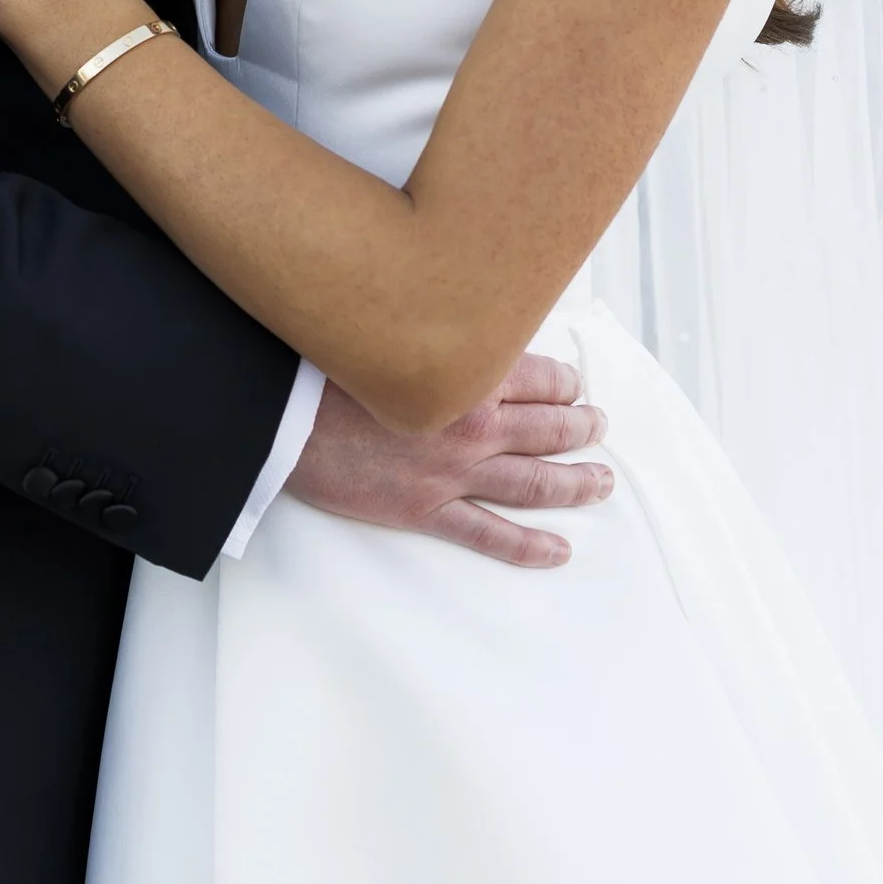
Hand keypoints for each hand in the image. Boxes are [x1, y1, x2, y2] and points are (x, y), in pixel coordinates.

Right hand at [285, 352, 610, 567]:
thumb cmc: (329, 370)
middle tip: (598, 427)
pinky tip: (559, 550)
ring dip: (576, 483)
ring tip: (600, 481)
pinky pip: (492, 535)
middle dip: (582, 428)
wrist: (282, 418)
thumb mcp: (394, 335)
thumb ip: (442, 336)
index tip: (574, 385)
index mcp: (468, 375)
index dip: (566, 383)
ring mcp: (453, 472)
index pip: (542, 378)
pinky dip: (531, 546)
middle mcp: (473, 424)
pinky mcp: (428, 510)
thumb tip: (475, 333)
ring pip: (536, 482)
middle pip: (550, 429)